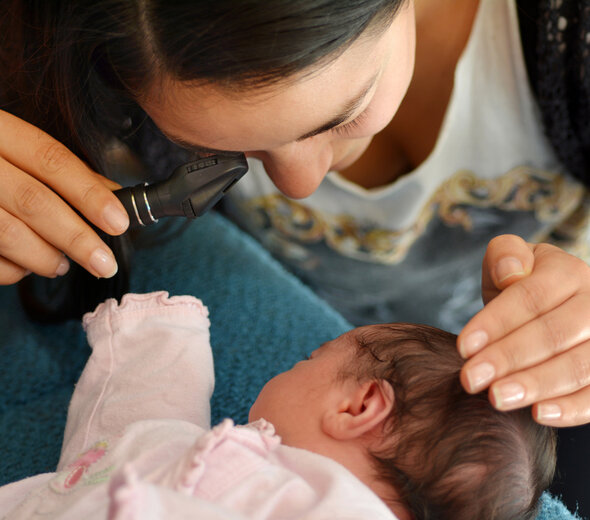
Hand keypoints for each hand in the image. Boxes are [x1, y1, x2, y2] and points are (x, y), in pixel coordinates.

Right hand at [0, 109, 128, 283]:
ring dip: (45, 258)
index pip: (51, 159)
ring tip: (62, 265)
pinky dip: (12, 270)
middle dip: (77, 239)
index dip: (89, 193)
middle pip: (33, 201)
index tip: (119, 222)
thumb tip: (113, 196)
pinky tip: (24, 267)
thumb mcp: (16, 148)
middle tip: (105, 263)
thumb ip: (61, 170)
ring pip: (8, 234)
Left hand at [458, 234, 589, 426]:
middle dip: (508, 358)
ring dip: (536, 385)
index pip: (531, 297)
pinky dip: (571, 408)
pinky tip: (538, 414)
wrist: (549, 307)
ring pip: (579, 366)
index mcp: (568, 271)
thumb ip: (505, 255)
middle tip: (471, 379)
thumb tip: (511, 273)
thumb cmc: (519, 284)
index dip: (496, 323)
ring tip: (497, 398)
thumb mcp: (507, 261)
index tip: (463, 347)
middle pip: (553, 333)